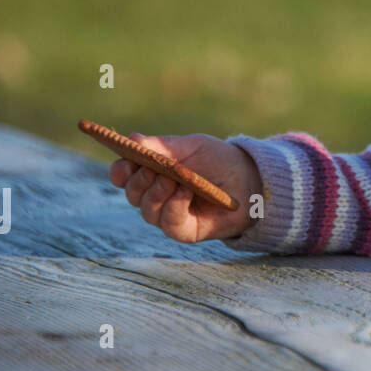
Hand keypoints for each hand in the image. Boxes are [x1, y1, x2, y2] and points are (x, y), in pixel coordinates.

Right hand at [108, 133, 263, 243]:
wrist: (249, 179)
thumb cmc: (218, 160)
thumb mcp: (192, 146)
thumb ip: (164, 145)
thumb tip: (132, 139)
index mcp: (152, 172)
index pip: (123, 175)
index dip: (120, 170)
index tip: (127, 160)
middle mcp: (155, 195)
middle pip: (132, 193)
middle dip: (139, 180)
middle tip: (153, 169)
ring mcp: (168, 214)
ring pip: (147, 210)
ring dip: (157, 194)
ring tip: (173, 180)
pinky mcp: (184, 230)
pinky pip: (169, 223)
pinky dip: (174, 207)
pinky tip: (184, 193)